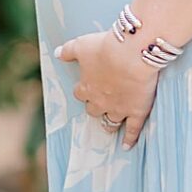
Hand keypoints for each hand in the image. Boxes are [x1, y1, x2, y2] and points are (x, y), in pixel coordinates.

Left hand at [56, 29, 158, 145]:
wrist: (131, 54)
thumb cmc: (105, 48)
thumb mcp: (82, 45)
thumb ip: (67, 51)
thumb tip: (55, 53)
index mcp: (86, 87)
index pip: (80, 93)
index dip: (83, 90)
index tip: (88, 87)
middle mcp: (100, 102)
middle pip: (93, 110)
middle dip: (96, 108)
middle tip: (101, 104)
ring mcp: (119, 109)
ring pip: (110, 122)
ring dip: (109, 124)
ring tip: (110, 127)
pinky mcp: (136, 112)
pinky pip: (132, 130)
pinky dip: (130, 139)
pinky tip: (127, 146)